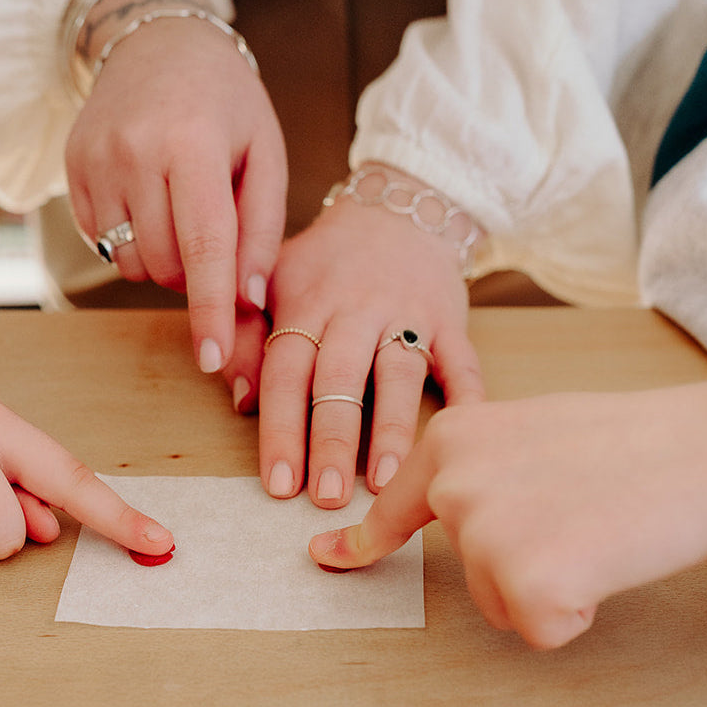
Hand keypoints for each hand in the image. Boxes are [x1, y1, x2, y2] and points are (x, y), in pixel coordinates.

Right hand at [66, 7, 286, 375]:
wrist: (156, 43)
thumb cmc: (226, 103)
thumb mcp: (264, 153)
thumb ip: (262, 228)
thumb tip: (250, 301)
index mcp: (193, 143)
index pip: (204, 245)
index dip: (210, 308)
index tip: (213, 358)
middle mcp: (135, 151)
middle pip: (163, 263)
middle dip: (194, 275)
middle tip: (214, 241)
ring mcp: (94, 159)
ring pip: (128, 262)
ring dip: (161, 262)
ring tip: (180, 215)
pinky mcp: (70, 168)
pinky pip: (102, 243)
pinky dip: (130, 242)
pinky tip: (149, 201)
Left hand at [244, 164, 483, 509]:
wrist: (398, 210)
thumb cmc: (326, 261)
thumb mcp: (275, 278)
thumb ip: (248, 334)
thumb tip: (238, 401)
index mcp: (307, 303)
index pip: (287, 372)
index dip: (281, 428)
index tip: (278, 482)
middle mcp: (356, 310)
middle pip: (339, 378)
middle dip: (332, 439)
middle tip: (326, 496)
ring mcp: (408, 314)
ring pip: (398, 374)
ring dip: (391, 429)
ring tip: (386, 485)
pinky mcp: (451, 320)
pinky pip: (463, 363)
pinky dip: (468, 400)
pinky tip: (462, 440)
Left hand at [309, 378, 706, 647]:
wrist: (702, 446)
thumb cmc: (626, 441)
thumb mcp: (524, 432)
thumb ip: (476, 468)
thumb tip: (451, 509)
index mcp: (450, 439)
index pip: (392, 504)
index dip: (361, 540)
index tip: (325, 556)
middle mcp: (452, 482)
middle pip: (467, 565)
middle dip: (521, 560)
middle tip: (576, 514)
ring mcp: (483, 531)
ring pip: (502, 601)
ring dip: (548, 584)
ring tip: (592, 529)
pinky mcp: (524, 581)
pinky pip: (538, 628)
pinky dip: (574, 612)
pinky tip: (602, 562)